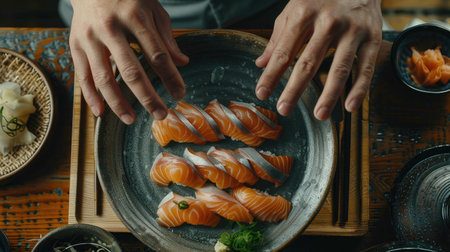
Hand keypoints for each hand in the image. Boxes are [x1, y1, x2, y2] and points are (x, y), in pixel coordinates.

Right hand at [69, 0, 188, 123]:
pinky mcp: (75, 45)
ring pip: (104, 78)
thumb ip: (166, 37)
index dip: (170, 77)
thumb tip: (182, 62)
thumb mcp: (153, 10)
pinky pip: (82, 75)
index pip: (157, 54)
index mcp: (134, 17)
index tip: (180, 93)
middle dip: (147, 96)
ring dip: (118, 103)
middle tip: (160, 114)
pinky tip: (100, 112)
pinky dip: (90, 96)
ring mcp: (89, 38)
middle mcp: (110, 28)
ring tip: (132, 120)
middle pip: (131, 71)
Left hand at [255, 0, 381, 119]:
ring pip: (339, 67)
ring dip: (329, 94)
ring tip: (319, 114)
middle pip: (309, 62)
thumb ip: (278, 37)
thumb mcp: (294, 9)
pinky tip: (350, 106)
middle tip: (284, 109)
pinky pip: (365, 67)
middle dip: (295, 88)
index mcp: (303, 13)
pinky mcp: (373, 36)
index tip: (261, 93)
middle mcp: (328, 21)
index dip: (271, 74)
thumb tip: (261, 63)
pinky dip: (360, 88)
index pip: (284, 51)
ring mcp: (353, 30)